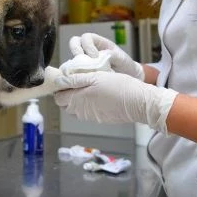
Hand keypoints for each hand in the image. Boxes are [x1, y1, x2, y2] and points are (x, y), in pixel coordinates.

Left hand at [54, 71, 177, 132]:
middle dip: (67, 95)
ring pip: (76, 110)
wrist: (139, 103)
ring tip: (87, 87)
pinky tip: (97, 95)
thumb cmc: (120, 87)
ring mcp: (91, 117)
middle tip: (75, 82)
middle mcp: (82, 112)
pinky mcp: (100, 119)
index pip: (58, 98)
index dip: (60, 88)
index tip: (65, 79)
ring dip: (77, 100)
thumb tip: (59, 80)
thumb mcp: (96, 76)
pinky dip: (87, 105)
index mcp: (78, 100)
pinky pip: (87, 113)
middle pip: (65, 105)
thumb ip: (75, 79)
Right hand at [69, 33, 144, 80]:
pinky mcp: (82, 72)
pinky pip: (73, 70)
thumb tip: (100, 56)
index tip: (95, 57)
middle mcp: (89, 49)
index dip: (88, 46)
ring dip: (74, 63)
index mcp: (99, 43)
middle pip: (74, 42)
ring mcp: (84, 60)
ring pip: (72, 56)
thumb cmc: (125, 66)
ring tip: (82, 72)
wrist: (128, 79)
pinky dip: (75, 73)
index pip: (86, 37)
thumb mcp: (122, 59)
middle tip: (83, 61)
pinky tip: (82, 79)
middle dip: (76, 50)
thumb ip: (112, 55)